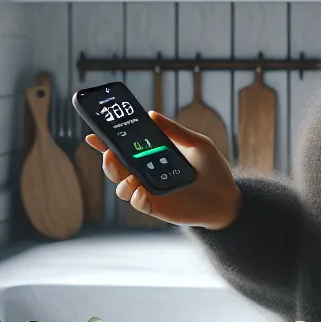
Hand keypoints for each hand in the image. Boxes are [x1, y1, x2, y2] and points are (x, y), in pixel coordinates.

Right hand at [85, 110, 240, 230]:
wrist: (228, 199)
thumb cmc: (213, 170)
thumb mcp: (197, 144)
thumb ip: (174, 131)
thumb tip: (151, 114)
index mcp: (152, 156)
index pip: (124, 148)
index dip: (105, 142)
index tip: (92, 134)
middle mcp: (146, 173)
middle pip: (116, 168)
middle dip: (107, 160)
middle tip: (109, 152)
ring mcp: (150, 191)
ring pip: (121, 187)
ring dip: (119, 181)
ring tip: (130, 177)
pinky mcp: (156, 207)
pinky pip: (137, 203)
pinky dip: (135, 197)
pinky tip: (141, 191)